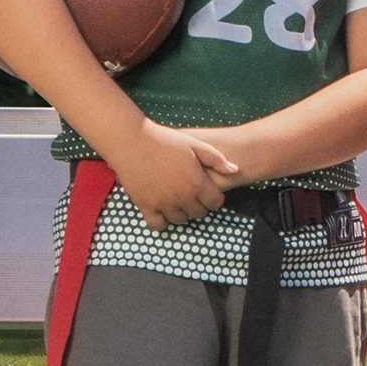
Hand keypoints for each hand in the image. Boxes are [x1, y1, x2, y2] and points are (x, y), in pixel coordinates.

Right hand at [115, 127, 240, 230]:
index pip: (215, 203)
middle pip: (199, 213)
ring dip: (182, 212)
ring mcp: (163, 204)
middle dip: (199, 204)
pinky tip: (163, 209)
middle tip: (191, 192)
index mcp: (197, 183)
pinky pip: (159, 225)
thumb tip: (234, 170)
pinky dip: (163, 221)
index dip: (214, 196)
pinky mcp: (146, 207)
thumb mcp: (195, 144)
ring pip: (181, 220)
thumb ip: (216, 159)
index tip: (207, 190)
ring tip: (177, 198)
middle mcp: (182, 197)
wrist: (132, 141)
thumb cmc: (165, 140)